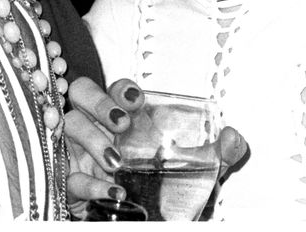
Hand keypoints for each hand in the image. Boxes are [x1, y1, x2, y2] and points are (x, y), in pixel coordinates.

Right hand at [63, 78, 249, 213]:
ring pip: (70, 126)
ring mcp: (78, 151)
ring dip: (93, 140)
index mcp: (123, 117)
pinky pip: (69, 175)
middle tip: (122, 124)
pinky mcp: (70, 180)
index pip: (115, 87)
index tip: (137, 100)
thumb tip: (235, 138)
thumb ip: (217, 154)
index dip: (122, 88)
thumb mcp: (193, 171)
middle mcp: (96, 126)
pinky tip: (112, 191)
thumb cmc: (159, 188)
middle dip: (99, 102)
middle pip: (81, 92)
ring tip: (116, 162)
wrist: (142, 223)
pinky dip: (89, 183)